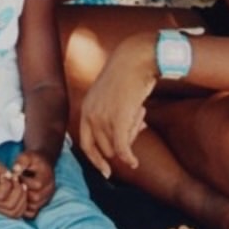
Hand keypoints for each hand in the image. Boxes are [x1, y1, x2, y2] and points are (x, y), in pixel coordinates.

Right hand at [0, 152, 28, 218]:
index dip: (8, 184)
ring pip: (15, 213)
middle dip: (19, 192)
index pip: (1, 195)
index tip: (6, 173)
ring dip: (23, 198)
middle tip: (18, 180)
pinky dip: (24, 203)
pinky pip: (17, 212)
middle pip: (10, 206)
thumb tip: (8, 175)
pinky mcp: (3, 206)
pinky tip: (23, 190)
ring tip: (22, 185)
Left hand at [11, 148, 55, 216]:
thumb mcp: (27, 156)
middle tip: (15, 187)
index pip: (37, 185)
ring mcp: (47, 197)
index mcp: (48, 177)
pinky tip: (20, 199)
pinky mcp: (43, 203)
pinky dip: (25, 209)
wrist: (42, 163)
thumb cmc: (33, 160)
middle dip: (22, 193)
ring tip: (17, 192)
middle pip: (35, 198)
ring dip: (22, 202)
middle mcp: (50, 189)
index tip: (16, 176)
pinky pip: (33, 213)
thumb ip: (21, 161)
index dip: (23, 182)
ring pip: (33, 207)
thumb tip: (15, 170)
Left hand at [79, 35, 157, 177]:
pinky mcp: (118, 119)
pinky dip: (128, 157)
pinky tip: (134, 162)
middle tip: (140, 125)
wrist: (136, 59)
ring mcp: (103, 118)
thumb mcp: (110, 95)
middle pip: (104, 148)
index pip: (86, 144)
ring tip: (142, 116)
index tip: (106, 170)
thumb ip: (110, 115)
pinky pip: (122, 147)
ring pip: (116, 146)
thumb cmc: (128, 74)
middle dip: (123, 142)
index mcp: (86, 109)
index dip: (96, 160)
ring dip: (132, 137)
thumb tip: (122, 138)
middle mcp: (90, 116)